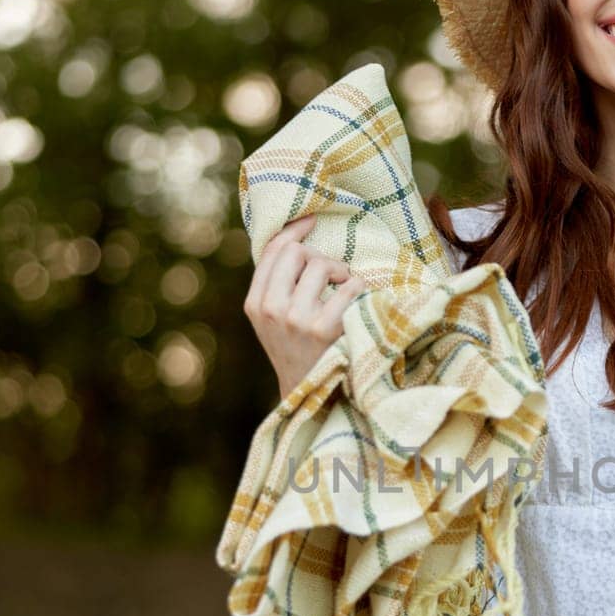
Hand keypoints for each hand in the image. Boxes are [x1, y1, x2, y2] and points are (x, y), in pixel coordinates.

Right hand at [243, 214, 366, 399]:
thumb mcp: (273, 320)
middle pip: (297, 253)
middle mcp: (271, 309)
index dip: (294, 231)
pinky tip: (357, 303)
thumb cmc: (297, 349)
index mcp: (255, 303)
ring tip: (343, 288)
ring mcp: (297, 319)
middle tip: (332, 275)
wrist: (310, 394)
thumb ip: (277, 285)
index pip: (272, 251)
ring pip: (322, 264)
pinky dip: (358, 288)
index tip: (310, 221)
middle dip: (320, 257)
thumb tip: (295, 238)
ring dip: (341, 272)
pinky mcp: (324, 328)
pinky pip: (349, 285)